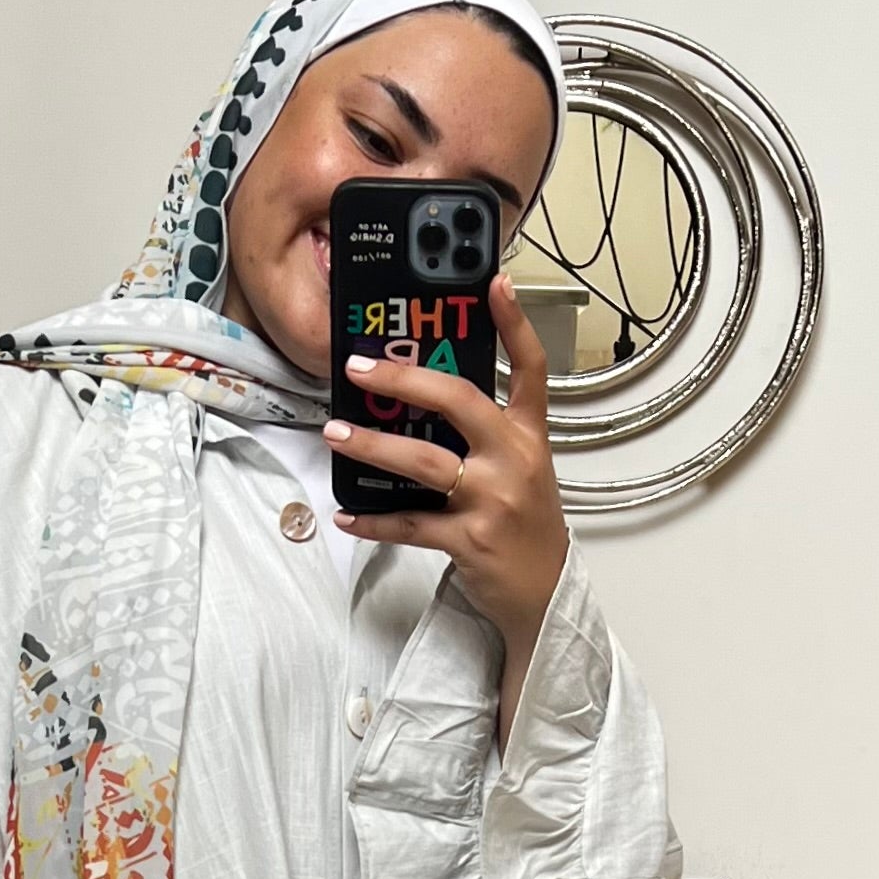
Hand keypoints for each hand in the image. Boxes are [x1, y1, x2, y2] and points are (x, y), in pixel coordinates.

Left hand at [324, 275, 567, 719]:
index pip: (530, 368)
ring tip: (335, 433)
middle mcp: (514, 461)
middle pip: (459, 401)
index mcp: (528, 436)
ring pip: (422, 463)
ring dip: (372, 447)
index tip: (494, 281)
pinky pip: (410, 525)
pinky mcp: (471, 540)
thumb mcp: (522, 471)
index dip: (514, 322)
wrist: (544, 597)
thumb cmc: (525, 528)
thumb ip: (486, 435)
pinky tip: (346, 515)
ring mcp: (493, 501)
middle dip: (405, 379)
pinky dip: (373, 522)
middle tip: (359, 366)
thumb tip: (422, 403)